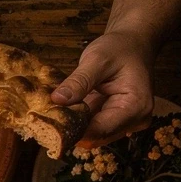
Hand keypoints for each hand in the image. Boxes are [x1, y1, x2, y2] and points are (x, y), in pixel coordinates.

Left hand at [53, 28, 156, 146]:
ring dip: (71, 126)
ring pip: (90, 136)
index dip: (72, 131)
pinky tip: (64, 110)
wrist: (133, 44)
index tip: (47, 124)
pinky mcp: (114, 122)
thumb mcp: (97, 59)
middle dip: (69, 129)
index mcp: (136, 106)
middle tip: (44, 116)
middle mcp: (135, 120)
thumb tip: (57, 100)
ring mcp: (125, 123)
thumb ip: (79, 80)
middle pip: (95, 137)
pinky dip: (76, 122)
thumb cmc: (120, 48)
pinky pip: (91, 129)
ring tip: (53, 112)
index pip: (99, 130)